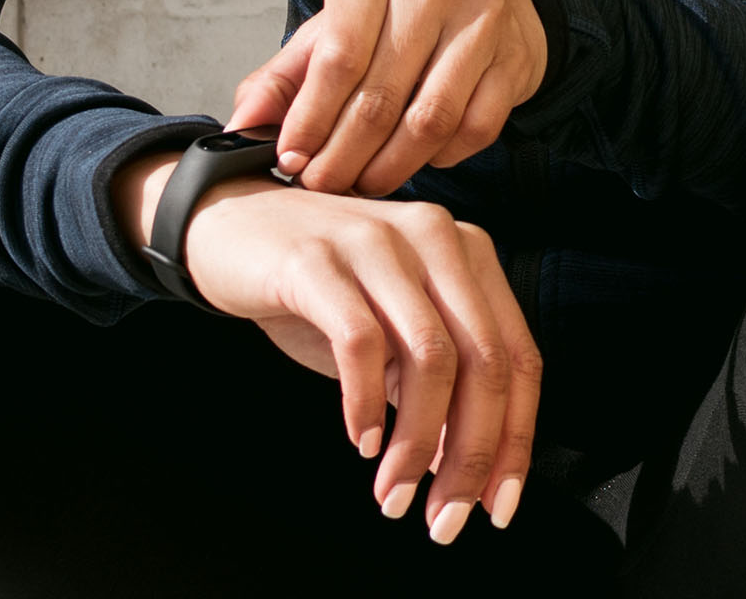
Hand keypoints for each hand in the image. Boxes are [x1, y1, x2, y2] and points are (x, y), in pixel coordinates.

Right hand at [175, 172, 541, 542]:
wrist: (227, 226)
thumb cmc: (314, 286)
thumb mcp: (389, 331)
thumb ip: (435, 383)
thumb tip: (469, 467)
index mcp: (466, 252)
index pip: (519, 357)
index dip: (516, 440)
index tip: (497, 506)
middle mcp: (434, 236)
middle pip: (485, 362)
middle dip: (471, 455)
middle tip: (444, 519)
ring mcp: (377, 242)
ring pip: (431, 357)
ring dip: (418, 443)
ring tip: (393, 493)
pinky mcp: (317, 258)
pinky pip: (360, 343)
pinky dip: (364, 404)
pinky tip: (359, 441)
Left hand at [225, 0, 547, 196]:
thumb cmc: (395, 12)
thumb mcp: (332, 28)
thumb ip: (282, 77)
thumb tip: (239, 127)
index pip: (336, 58)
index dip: (310, 120)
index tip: (292, 160)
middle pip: (380, 96)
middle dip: (344, 155)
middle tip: (324, 185)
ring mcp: (481, 19)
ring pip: (428, 120)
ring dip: (390, 167)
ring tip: (364, 184)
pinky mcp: (515, 57)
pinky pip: (474, 130)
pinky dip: (441, 158)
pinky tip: (418, 160)